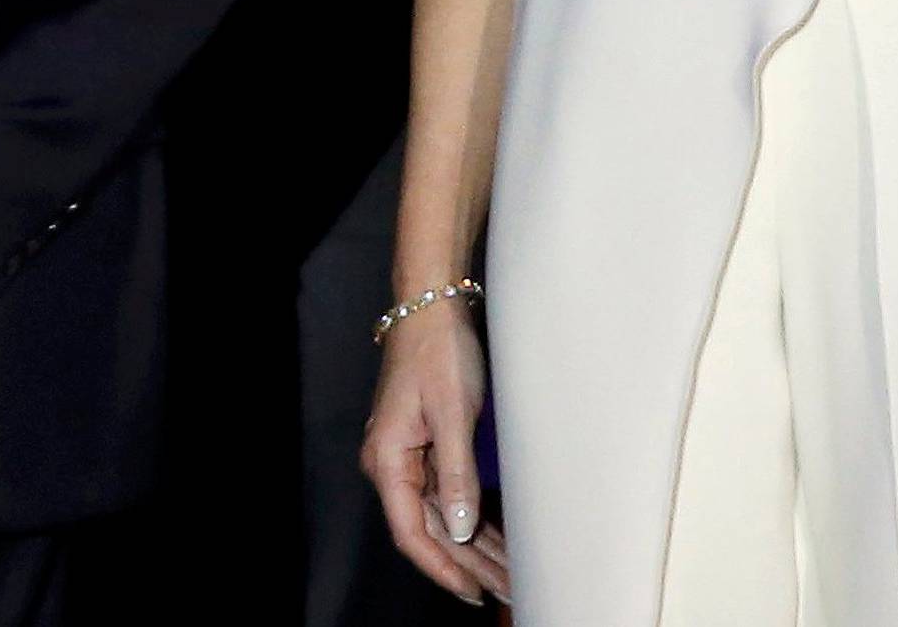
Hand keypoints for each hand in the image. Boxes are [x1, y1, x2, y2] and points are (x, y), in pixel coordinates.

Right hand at [362, 304, 509, 608]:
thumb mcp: (452, 412)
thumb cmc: (438, 350)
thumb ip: (457, 474)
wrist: (432, 304)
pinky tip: (498, 538)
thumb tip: (460, 533)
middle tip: (508, 591)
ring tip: (510, 574)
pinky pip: (448, 493)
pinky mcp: (427, 445)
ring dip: (475, 545)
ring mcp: (410, 455)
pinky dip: (473, 516)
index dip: (442, 568)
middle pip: (430, 529)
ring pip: (442, 515)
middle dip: (468, 564)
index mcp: (388, 459)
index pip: (411, 532)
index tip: (474, 593)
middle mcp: (393, 463)